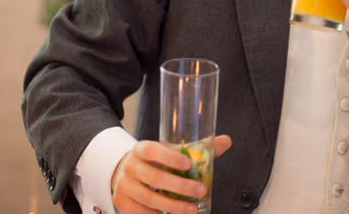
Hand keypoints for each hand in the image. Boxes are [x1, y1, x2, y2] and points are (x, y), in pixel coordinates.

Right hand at [110, 135, 231, 213]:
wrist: (125, 172)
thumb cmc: (154, 162)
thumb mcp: (169, 151)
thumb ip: (196, 148)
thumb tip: (225, 141)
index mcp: (142, 149)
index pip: (153, 150)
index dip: (170, 157)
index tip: (188, 163)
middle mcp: (131, 166)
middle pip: (155, 178)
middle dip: (180, 187)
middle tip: (200, 191)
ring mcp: (125, 186)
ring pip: (150, 198)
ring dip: (173, 206)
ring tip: (191, 210)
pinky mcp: (123, 203)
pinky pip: (141, 213)